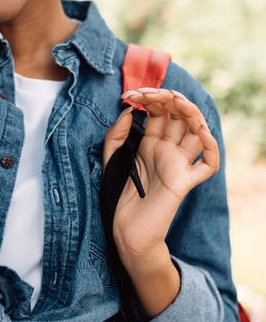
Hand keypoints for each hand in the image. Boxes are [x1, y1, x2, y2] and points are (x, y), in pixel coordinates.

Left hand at [104, 88, 219, 260]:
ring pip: (198, 132)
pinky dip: (211, 146)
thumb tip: (130, 110)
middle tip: (147, 93)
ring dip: (191, 112)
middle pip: (179, 116)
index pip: (159, 111)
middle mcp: (168, 150)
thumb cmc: (117, 194)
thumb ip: (116, 133)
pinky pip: (208, 164)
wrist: (124, 228)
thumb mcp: (110, 157)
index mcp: (151, 142)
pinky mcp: (184, 182)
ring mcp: (178, 164)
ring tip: (174, 100)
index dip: (148, 98)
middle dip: (167, 98)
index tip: (128, 95)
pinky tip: (200, 130)